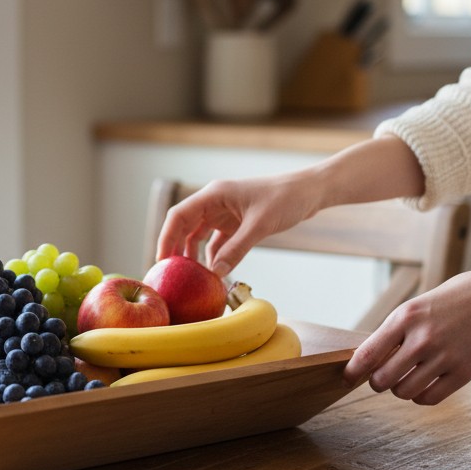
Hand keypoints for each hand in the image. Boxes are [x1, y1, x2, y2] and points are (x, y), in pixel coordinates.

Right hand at [156, 174, 321, 275]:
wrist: (309, 192)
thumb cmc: (286, 198)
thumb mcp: (260, 225)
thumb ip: (237, 249)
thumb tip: (215, 273)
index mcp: (214, 195)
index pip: (179, 216)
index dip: (166, 238)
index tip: (161, 260)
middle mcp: (214, 203)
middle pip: (184, 226)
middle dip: (175, 249)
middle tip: (169, 274)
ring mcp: (224, 213)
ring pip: (198, 236)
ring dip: (193, 255)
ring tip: (189, 277)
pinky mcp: (235, 224)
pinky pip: (216, 243)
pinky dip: (213, 257)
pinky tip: (213, 273)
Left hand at [344, 264, 470, 404]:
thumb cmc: (457, 297)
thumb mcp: (419, 305)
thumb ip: (396, 330)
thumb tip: (370, 358)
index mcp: (406, 316)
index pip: (367, 354)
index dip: (353, 371)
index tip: (348, 377)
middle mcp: (422, 338)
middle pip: (381, 380)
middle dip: (378, 381)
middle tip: (383, 377)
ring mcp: (444, 356)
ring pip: (404, 392)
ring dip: (400, 389)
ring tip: (406, 379)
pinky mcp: (465, 371)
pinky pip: (429, 398)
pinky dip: (420, 397)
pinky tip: (423, 386)